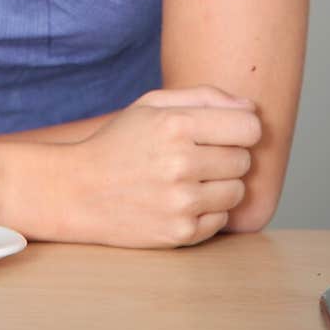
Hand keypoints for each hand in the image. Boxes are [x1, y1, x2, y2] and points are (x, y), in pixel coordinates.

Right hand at [61, 84, 261, 248]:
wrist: (78, 190)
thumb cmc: (118, 142)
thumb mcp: (151, 105)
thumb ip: (204, 97)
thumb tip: (251, 109)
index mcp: (175, 124)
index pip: (249, 127)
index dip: (241, 128)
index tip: (224, 132)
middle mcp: (180, 163)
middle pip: (244, 160)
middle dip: (227, 156)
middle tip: (198, 156)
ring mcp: (181, 201)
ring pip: (237, 191)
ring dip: (220, 185)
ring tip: (190, 178)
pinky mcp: (180, 232)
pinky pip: (221, 220)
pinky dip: (208, 211)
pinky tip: (181, 200)